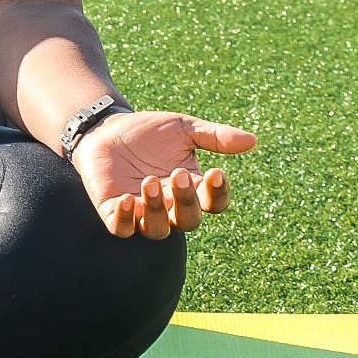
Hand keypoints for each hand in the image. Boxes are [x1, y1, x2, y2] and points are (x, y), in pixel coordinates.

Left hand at [71, 110, 255, 238]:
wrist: (105, 128)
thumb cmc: (148, 132)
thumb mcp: (183, 129)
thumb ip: (215, 136)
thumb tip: (252, 141)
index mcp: (191, 189)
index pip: (213, 203)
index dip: (218, 194)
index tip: (216, 173)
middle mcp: (169, 206)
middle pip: (188, 221)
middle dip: (187, 201)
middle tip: (179, 174)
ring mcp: (141, 212)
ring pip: (157, 230)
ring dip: (157, 210)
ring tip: (151, 181)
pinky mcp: (113, 211)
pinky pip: (122, 228)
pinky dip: (126, 219)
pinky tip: (128, 199)